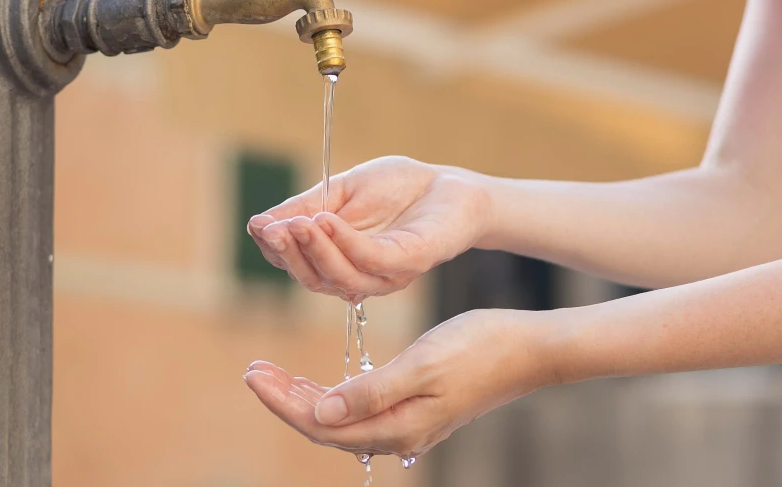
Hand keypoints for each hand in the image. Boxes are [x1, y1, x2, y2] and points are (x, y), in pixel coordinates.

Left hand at [243, 309, 556, 458]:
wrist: (529, 348)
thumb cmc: (479, 348)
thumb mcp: (421, 365)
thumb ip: (370, 392)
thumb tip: (320, 412)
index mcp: (396, 426)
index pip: (321, 423)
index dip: (283, 401)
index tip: (253, 375)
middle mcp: (398, 433)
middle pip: (325, 425)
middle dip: (285, 399)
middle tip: (252, 370)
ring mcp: (406, 423)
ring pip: (339, 418)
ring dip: (303, 396)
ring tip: (272, 373)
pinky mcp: (414, 408)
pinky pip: (358, 410)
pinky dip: (330, 394)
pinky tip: (316, 382)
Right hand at [246, 156, 492, 298]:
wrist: (450, 183)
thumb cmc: (397, 188)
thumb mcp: (340, 192)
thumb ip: (305, 208)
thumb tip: (258, 223)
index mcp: (338, 261)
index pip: (296, 264)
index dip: (274, 248)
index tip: (258, 225)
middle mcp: (359, 277)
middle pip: (313, 279)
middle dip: (288, 254)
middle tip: (271, 229)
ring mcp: (385, 275)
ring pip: (339, 277)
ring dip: (313, 250)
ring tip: (296, 223)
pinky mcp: (409, 263)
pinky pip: (371, 261)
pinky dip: (345, 242)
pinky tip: (327, 221)